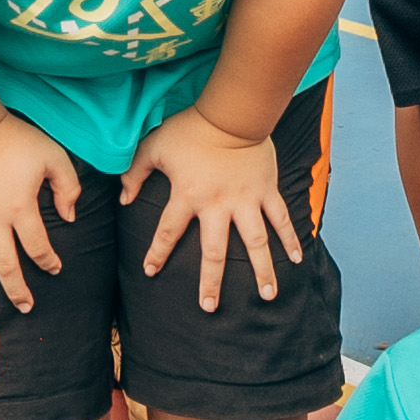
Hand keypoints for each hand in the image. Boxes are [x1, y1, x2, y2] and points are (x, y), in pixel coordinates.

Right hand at [0, 114, 87, 312]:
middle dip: (18, 290)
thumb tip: (69, 216)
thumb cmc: (14, 140)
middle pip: (8, 265)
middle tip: (26, 306)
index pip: (38, 247)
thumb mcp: (53, 156)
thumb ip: (68, 186)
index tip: (54, 267)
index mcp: (21, 208)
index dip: (48, 261)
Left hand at [127, 106, 294, 310]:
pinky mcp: (266, 191)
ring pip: (255, 242)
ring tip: (267, 295)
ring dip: (262, 269)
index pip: (167, 232)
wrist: (231, 113)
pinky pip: (281, 219)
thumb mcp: (154, 146)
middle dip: (211, 281)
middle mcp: (217, 205)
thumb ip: (134, 173)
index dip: (157, 254)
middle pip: (214, 251)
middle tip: (209, 307)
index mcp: (188, 196)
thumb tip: (123, 198)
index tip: (151, 272)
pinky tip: (296, 260)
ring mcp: (246, 200)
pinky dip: (290, 238)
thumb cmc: (190, 129)